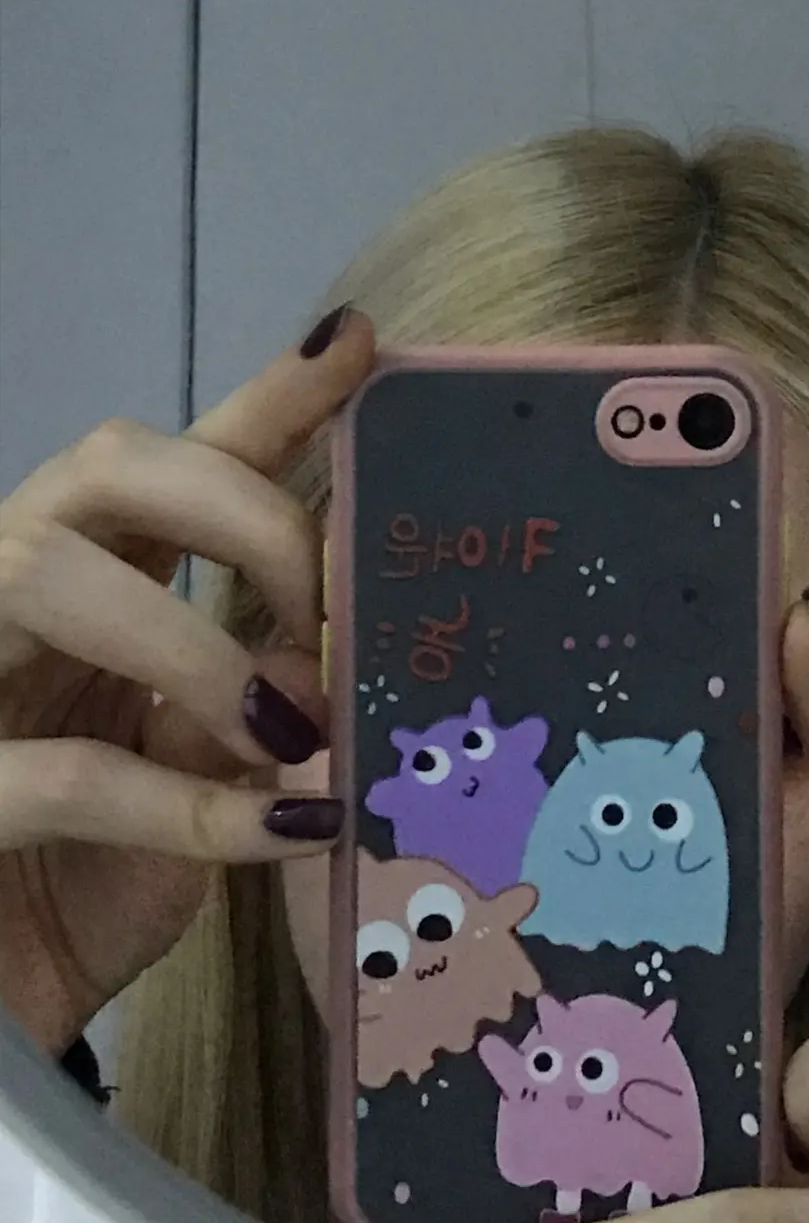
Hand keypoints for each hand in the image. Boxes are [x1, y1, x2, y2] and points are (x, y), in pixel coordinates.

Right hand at [0, 310, 375, 1053]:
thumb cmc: (90, 878)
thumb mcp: (199, 773)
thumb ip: (259, 695)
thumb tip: (327, 655)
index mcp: (88, 581)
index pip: (178, 464)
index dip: (268, 397)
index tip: (359, 344)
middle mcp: (11, 597)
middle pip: (104, 468)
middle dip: (241, 512)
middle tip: (329, 605)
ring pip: (43, 569)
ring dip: (195, 642)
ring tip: (295, 727)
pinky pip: (62, 774)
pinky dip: (190, 806)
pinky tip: (291, 833)